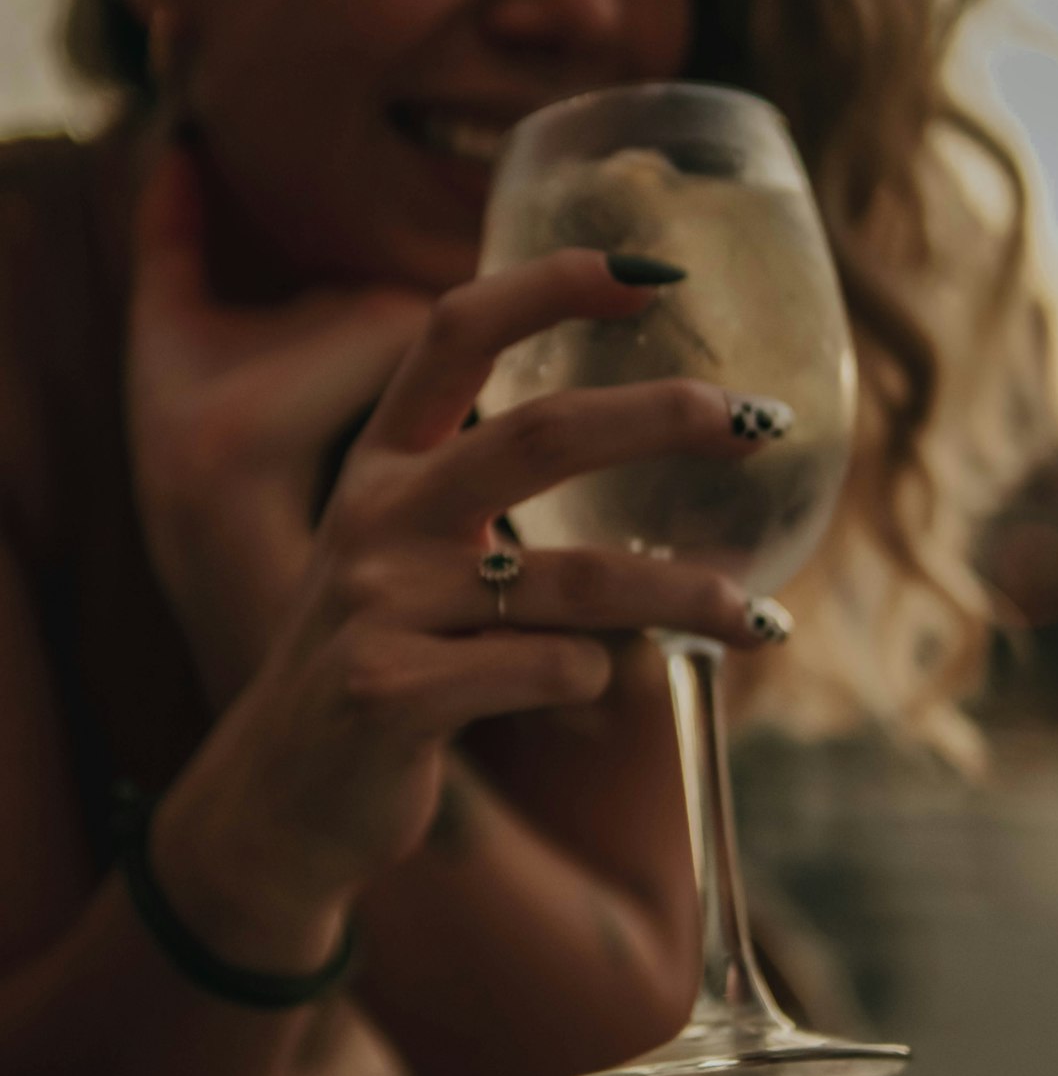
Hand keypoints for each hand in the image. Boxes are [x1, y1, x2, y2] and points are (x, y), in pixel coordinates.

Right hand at [133, 144, 783, 921]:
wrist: (279, 801)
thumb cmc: (380, 666)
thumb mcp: (403, 560)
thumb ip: (482, 497)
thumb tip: (651, 444)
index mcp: (379, 466)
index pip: (455, 331)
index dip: (549, 284)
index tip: (651, 274)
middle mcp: (373, 517)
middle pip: (540, 432)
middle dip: (664, 418)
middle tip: (759, 422)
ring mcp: (378, 604)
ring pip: (573, 580)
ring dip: (684, 594)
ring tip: (761, 619)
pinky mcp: (392, 693)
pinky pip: (549, 669)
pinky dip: (596, 678)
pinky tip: (594, 689)